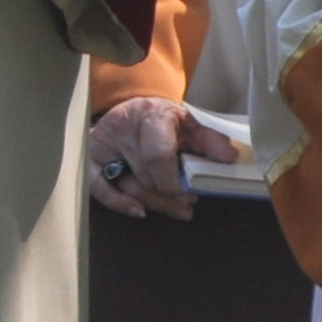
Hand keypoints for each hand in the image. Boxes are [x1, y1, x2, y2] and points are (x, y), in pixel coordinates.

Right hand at [88, 97, 241, 220]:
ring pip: (129, 184)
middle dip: (169, 195)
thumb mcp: (190, 123)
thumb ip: (210, 140)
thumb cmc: (165, 120)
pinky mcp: (93, 158)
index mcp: (152, 114)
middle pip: (146, 174)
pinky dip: (118, 202)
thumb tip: (229, 158)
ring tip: (179, 210)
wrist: (135, 110)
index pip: (158, 155)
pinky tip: (138, 211)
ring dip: (155, 202)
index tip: (190, 194)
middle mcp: (124, 127)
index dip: (173, 181)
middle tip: (188, 203)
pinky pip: (99, 187)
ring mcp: (105, 143)